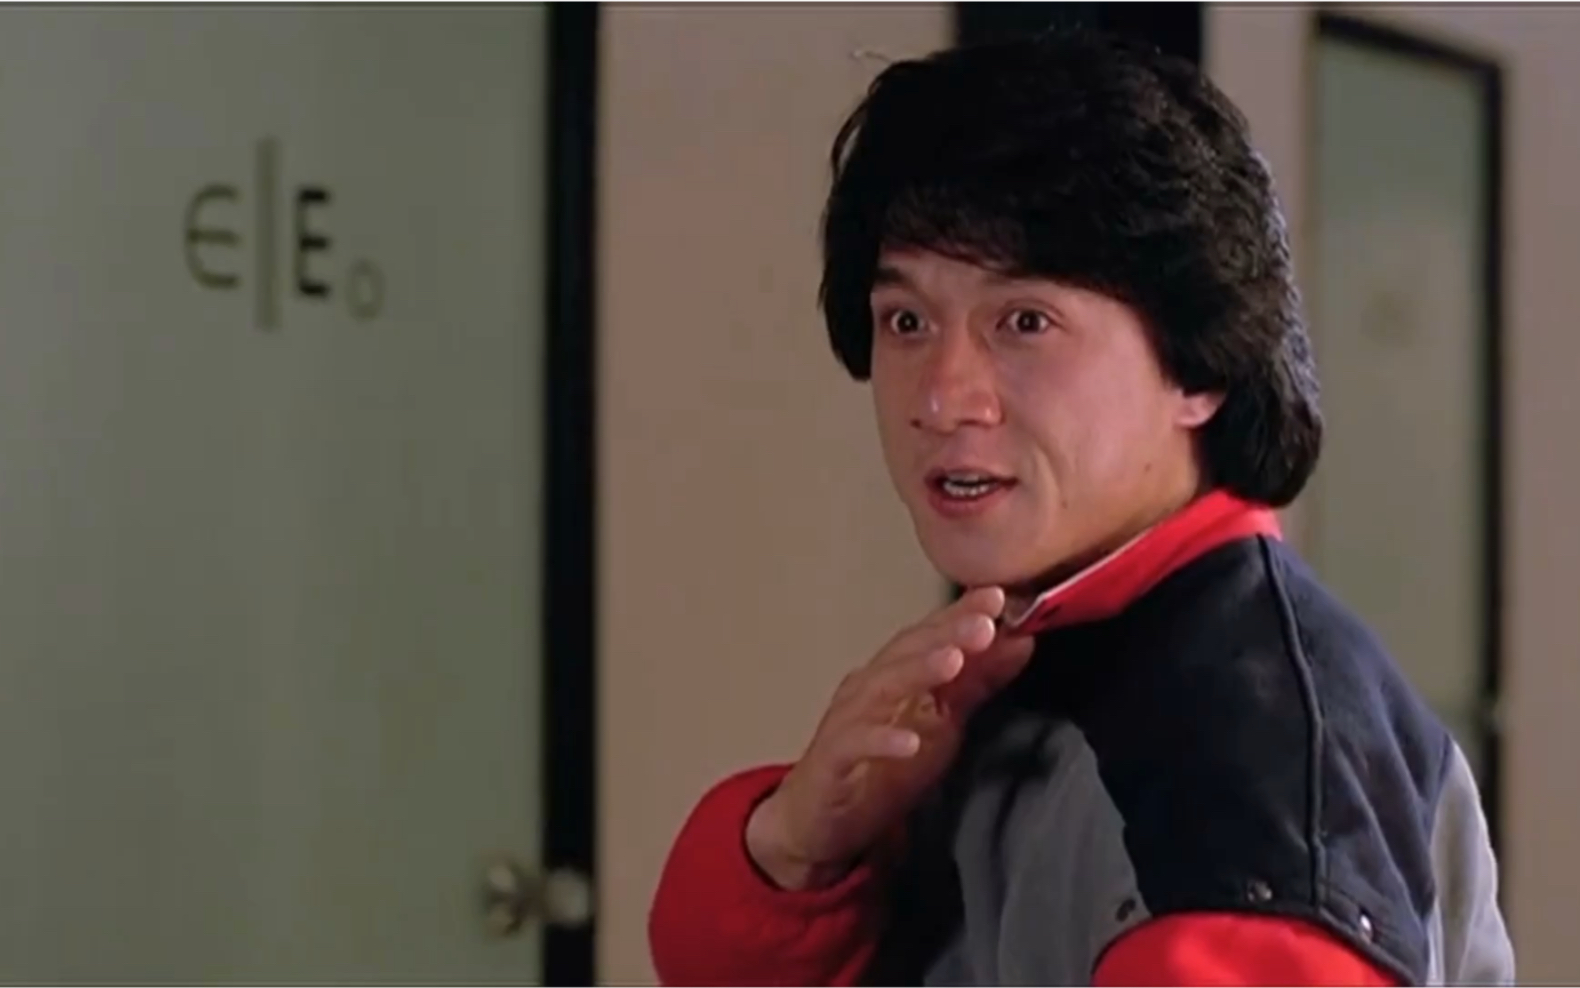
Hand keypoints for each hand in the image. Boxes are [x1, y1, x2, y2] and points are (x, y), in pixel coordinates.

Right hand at [745, 586, 1035, 889]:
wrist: (818, 821)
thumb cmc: (879, 767)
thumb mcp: (940, 724)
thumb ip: (976, 683)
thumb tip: (1019, 642)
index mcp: (895, 675)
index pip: (932, 635)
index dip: (963, 614)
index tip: (998, 596)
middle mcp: (869, 688)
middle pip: (907, 652)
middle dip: (947, 633)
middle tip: (985, 621)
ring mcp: (847, 721)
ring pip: (881, 687)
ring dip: (917, 671)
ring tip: (953, 661)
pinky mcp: (832, 760)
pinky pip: (855, 745)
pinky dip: (881, 741)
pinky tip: (908, 742)